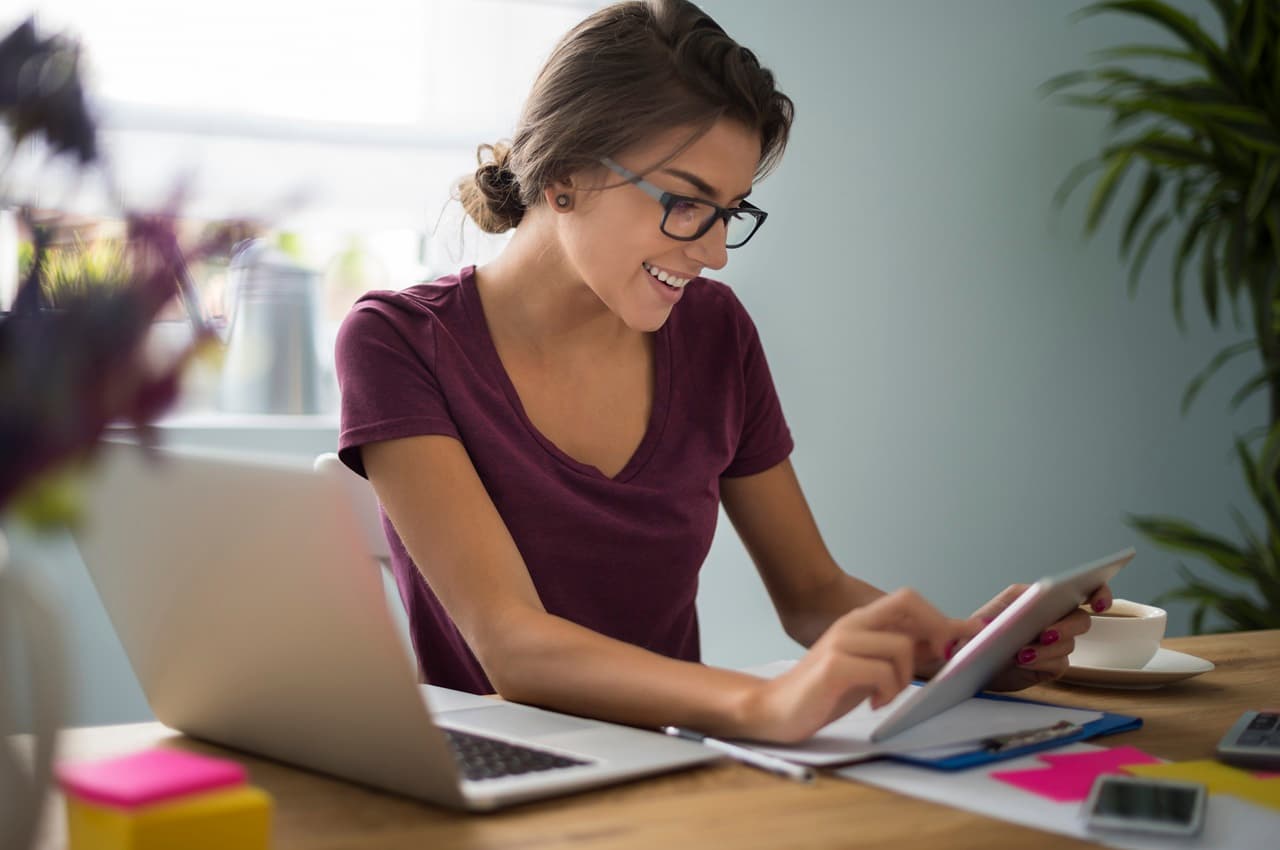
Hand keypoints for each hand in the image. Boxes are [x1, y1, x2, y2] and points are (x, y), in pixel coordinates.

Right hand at [735, 589, 981, 742]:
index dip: (939, 616)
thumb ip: (897, 652)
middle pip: (907, 604)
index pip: (907, 600)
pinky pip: (881, 672)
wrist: (776, 708)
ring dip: (905, 677)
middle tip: (941, 660)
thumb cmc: (825, 690)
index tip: (965, 636)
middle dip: (937, 631)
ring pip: (900, 646)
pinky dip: (888, 692)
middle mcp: (851, 624)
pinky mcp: (833, 667)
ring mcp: (840, 643)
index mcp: (859, 621)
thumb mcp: (869, 667)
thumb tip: (942, 644)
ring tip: (888, 695)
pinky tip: (875, 703)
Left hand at [972, 582, 1113, 690]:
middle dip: (1066, 627)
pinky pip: (1058, 663)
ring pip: (1069, 644)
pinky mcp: (1050, 665)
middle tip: (1045, 634)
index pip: (1082, 590)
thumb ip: (1008, 605)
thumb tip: (1024, 603)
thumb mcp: (987, 614)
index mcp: (1041, 599)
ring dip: (1047, 649)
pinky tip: (1024, 661)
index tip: (1099, 603)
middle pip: (1080, 619)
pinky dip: (1042, 662)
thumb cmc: (978, 633)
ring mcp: (1053, 644)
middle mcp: (1052, 619)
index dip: (1099, 593)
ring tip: (1022, 652)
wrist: (968, 661)